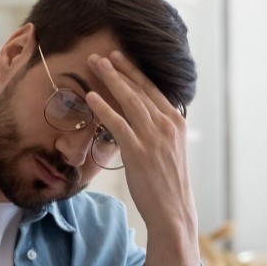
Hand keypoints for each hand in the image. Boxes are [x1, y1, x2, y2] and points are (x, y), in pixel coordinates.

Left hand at [86, 51, 200, 265]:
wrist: (173, 212)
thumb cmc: (167, 185)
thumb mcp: (168, 151)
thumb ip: (157, 131)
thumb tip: (143, 118)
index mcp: (175, 122)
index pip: (153, 89)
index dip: (134, 71)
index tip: (120, 56)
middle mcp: (167, 125)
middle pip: (140, 89)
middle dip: (120, 68)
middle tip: (102, 53)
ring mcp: (154, 138)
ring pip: (130, 100)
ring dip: (110, 80)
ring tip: (94, 64)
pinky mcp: (139, 152)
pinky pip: (119, 124)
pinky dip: (104, 108)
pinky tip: (91, 97)